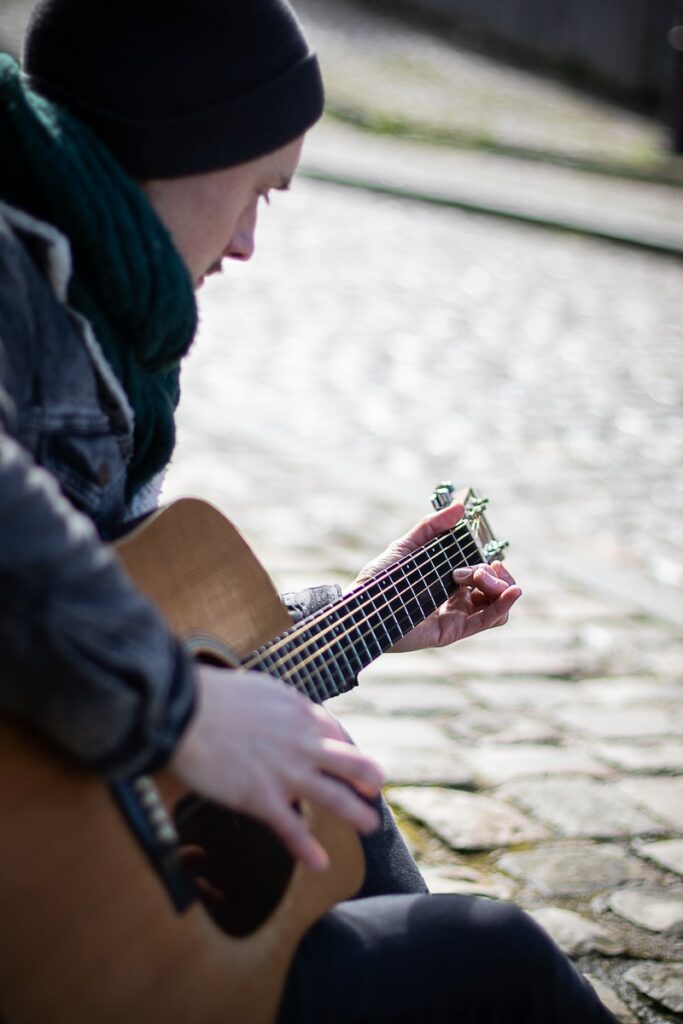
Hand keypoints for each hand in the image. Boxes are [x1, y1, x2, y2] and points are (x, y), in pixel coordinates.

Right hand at [170, 665, 383, 871]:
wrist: (184, 711)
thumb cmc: (215, 696)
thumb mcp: (262, 688)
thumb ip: (283, 705)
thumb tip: (292, 713)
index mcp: (300, 713)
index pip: (336, 733)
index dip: (347, 747)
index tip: (351, 759)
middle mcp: (302, 743)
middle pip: (350, 763)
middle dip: (368, 779)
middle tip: (376, 790)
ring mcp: (285, 773)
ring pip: (333, 797)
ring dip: (356, 813)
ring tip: (371, 826)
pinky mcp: (260, 798)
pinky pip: (291, 827)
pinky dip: (307, 848)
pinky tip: (320, 863)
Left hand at [354, 502, 521, 652]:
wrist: (362, 607)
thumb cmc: (378, 579)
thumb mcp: (406, 546)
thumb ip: (432, 527)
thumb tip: (460, 506)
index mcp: (447, 582)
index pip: (484, 575)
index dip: (491, 566)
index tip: (487, 559)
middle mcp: (454, 600)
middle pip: (494, 589)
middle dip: (492, 574)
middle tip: (476, 571)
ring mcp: (455, 617)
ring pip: (497, 606)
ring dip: (500, 589)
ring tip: (482, 578)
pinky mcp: (453, 631)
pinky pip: (488, 621)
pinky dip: (504, 606)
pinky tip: (512, 592)